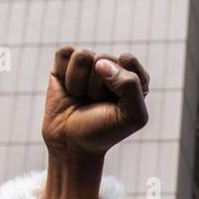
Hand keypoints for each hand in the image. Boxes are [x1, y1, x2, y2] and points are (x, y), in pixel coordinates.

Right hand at [41, 47, 148, 198]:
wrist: (70, 144)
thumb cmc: (103, 131)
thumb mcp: (132, 116)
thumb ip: (130, 85)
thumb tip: (100, 63)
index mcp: (134, 77)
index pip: (126, 60)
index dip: (118, 82)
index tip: (115, 103)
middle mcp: (112, 66)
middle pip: (103, 58)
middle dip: (96, 87)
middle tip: (94, 104)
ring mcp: (88, 64)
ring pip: (82, 56)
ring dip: (79, 83)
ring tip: (82, 98)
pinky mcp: (65, 64)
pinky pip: (64, 54)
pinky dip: (64, 76)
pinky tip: (69, 90)